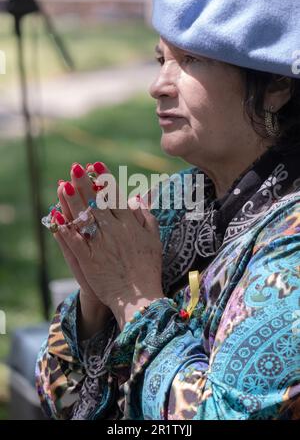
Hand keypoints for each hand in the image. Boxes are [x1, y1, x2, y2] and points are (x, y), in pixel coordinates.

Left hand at [52, 162, 163, 329]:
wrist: (139, 298)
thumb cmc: (148, 268)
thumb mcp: (154, 240)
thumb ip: (145, 217)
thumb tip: (136, 197)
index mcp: (130, 225)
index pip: (115, 196)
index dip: (104, 180)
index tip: (96, 165)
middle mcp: (115, 232)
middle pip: (97, 203)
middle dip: (85, 184)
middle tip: (75, 169)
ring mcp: (101, 246)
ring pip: (84, 218)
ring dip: (72, 201)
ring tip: (63, 185)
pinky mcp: (89, 261)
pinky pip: (74, 241)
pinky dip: (65, 228)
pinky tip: (55, 216)